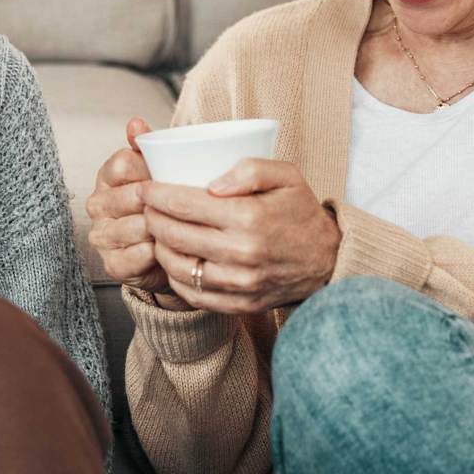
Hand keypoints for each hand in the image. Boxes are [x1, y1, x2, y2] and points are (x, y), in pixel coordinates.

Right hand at [86, 119, 191, 309]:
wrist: (171, 249)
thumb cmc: (165, 204)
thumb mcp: (161, 172)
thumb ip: (149, 146)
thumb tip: (135, 123)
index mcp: (107, 176)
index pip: (123, 164)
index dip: (150, 171)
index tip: (169, 177)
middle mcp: (98, 204)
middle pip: (130, 196)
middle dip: (159, 201)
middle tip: (184, 205)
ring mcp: (102, 235)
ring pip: (134, 227)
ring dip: (160, 228)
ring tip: (180, 227)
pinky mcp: (112, 263)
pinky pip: (136, 256)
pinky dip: (156, 254)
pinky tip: (169, 248)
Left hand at [139, 159, 340, 314]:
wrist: (328, 261)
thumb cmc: (301, 213)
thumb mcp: (287, 176)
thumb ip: (251, 169)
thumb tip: (213, 183)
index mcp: (249, 217)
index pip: (184, 204)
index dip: (156, 195)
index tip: (146, 187)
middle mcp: (241, 253)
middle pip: (174, 234)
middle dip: (151, 217)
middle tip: (146, 207)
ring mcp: (239, 283)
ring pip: (177, 266)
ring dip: (158, 246)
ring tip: (157, 231)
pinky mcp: (238, 305)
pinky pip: (192, 293)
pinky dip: (174, 275)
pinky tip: (174, 258)